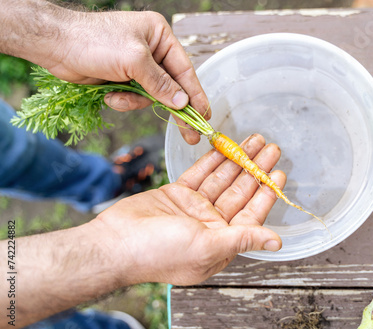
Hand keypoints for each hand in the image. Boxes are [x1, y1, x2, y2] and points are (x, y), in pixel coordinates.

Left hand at [2, 0, 207, 143]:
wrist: (55, 45)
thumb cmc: (94, 41)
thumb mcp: (134, 60)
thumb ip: (161, 83)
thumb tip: (183, 103)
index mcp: (159, 36)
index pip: (184, 70)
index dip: (195, 94)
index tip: (204, 115)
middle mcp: (151, 50)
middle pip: (172, 86)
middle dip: (175, 109)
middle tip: (190, 134)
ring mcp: (136, 66)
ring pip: (152, 96)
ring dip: (137, 102)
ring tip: (120, 98)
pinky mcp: (123, 79)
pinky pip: (134, 98)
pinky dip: (123, 101)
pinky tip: (110, 95)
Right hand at [95, 134, 283, 285]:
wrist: (115, 243)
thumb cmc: (160, 254)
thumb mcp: (208, 247)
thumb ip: (243, 239)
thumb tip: (276, 242)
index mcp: (222, 242)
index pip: (251, 214)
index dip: (266, 193)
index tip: (278, 174)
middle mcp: (210, 225)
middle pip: (239, 192)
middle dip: (255, 169)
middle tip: (271, 148)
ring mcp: (193, 208)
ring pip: (221, 179)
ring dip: (237, 159)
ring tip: (254, 140)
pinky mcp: (176, 194)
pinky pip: (200, 174)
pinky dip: (212, 160)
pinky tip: (226, 145)